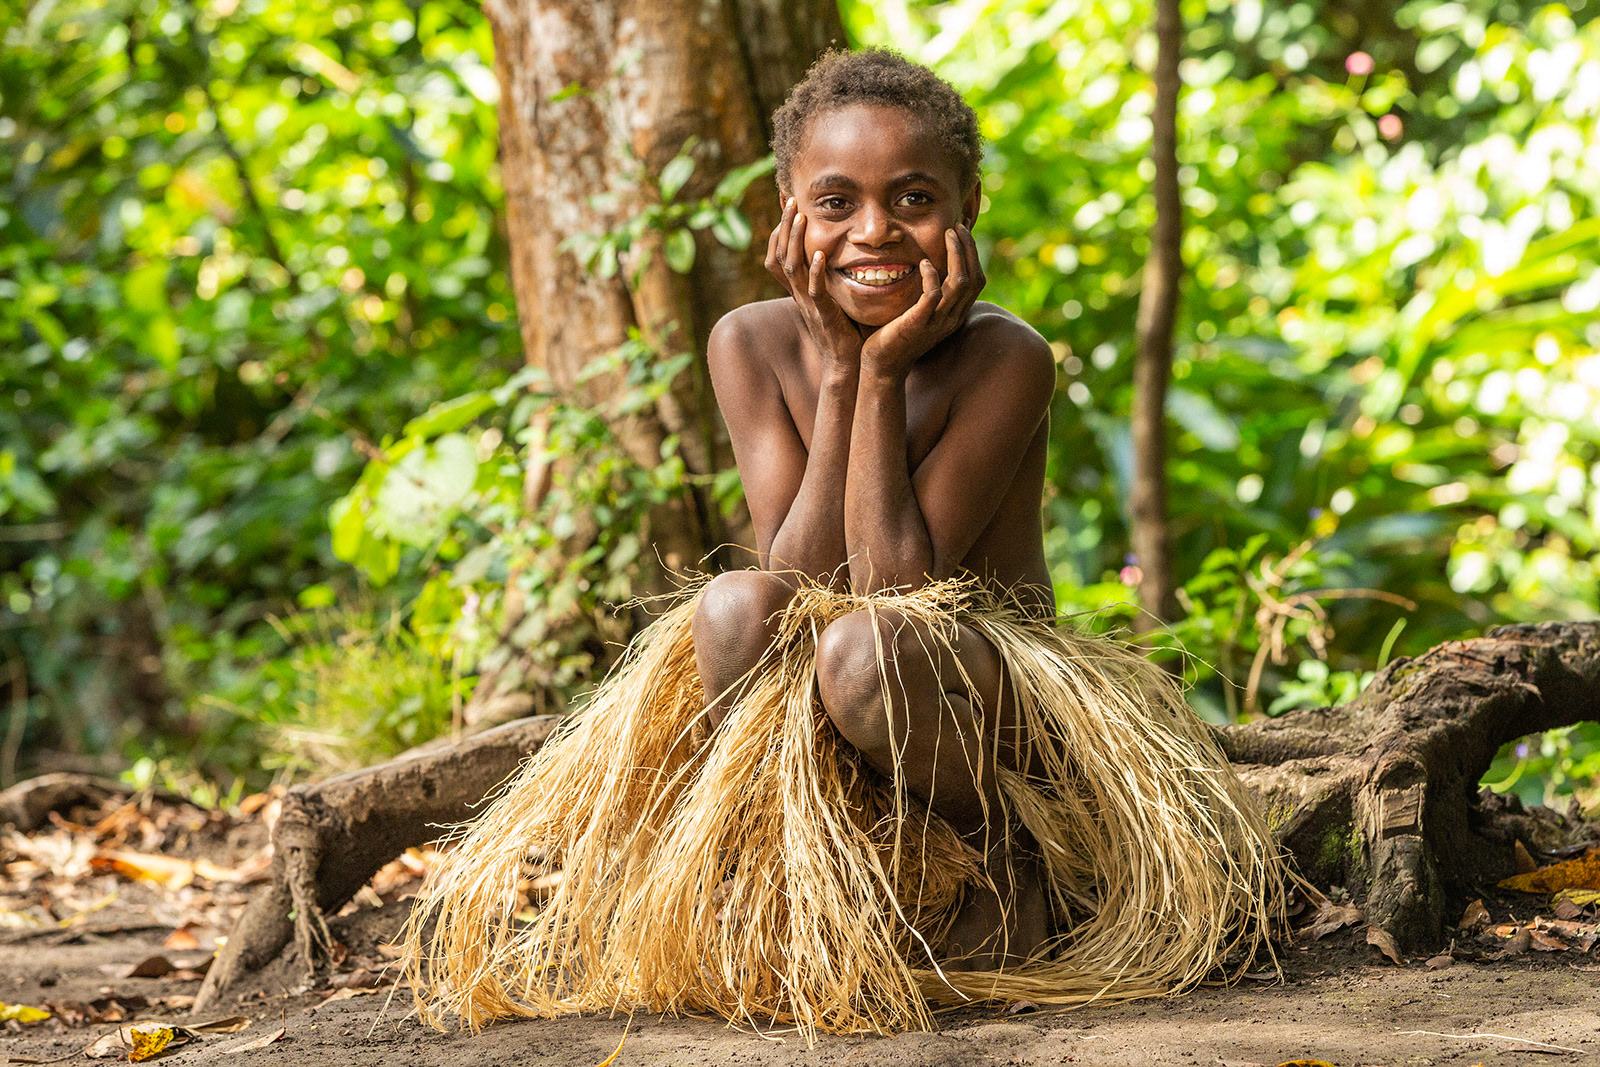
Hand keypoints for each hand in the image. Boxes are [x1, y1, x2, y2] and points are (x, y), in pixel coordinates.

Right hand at [765, 198, 861, 370]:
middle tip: (790, 200)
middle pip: (779, 255)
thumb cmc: (843, 330)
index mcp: (799, 289)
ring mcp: (809, 304)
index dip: (778, 230)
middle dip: (784, 225)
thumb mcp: (831, 297)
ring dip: (795, 240)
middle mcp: (799, 294)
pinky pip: (815, 291)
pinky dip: (816, 272)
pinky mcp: (823, 314)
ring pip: (792, 268)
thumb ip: (828, 276)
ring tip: (801, 216)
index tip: (785, 205)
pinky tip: (821, 255)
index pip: (777, 255)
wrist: (846, 363)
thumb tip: (836, 253)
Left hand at [861, 224, 984, 378]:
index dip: (972, 253)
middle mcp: (952, 318)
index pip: (976, 279)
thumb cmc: (896, 335)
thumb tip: (930, 266)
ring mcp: (937, 322)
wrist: (882, 366)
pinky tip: (923, 263)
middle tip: (956, 226)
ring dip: (955, 255)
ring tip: (947, 235)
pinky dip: (931, 277)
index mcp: (955, 314)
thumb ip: (930, 292)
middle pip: (973, 278)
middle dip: (968, 248)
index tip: (960, 231)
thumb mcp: (920, 311)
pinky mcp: (918, 324)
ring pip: (959, 284)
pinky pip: (933, 297)